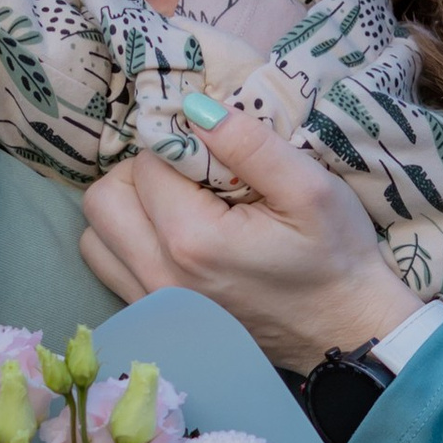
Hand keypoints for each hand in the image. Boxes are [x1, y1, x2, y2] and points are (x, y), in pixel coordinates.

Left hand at [79, 108, 412, 370]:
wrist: (347, 334)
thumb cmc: (337, 258)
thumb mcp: (311, 189)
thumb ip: (250, 143)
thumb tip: (194, 108)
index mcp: (193, 240)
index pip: (146, 164)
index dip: (177, 146)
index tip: (215, 155)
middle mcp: (160, 276)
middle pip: (103, 200)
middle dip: (140, 173)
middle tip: (188, 173)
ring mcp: (154, 304)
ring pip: (95, 237)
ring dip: (127, 209)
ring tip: (177, 203)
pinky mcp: (158, 319)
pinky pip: (110, 269)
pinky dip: (127, 242)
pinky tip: (172, 236)